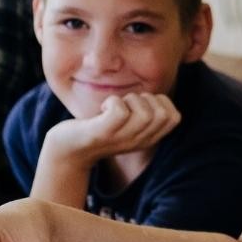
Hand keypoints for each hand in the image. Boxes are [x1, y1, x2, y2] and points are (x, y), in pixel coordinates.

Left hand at [43, 93, 181, 164]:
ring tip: (113, 105)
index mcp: (147, 138)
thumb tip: (156, 91)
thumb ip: (143, 110)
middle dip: (145, 98)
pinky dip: (113, 102)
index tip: (140, 103)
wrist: (67, 150)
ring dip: (129, 100)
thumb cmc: (98, 128)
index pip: (175, 117)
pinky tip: (103, 108)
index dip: (161, 101)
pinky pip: (119, 112)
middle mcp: (137, 141)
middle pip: (162, 114)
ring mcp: (120, 139)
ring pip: (145, 114)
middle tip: (125, 103)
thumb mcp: (127, 122)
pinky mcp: (101, 134)